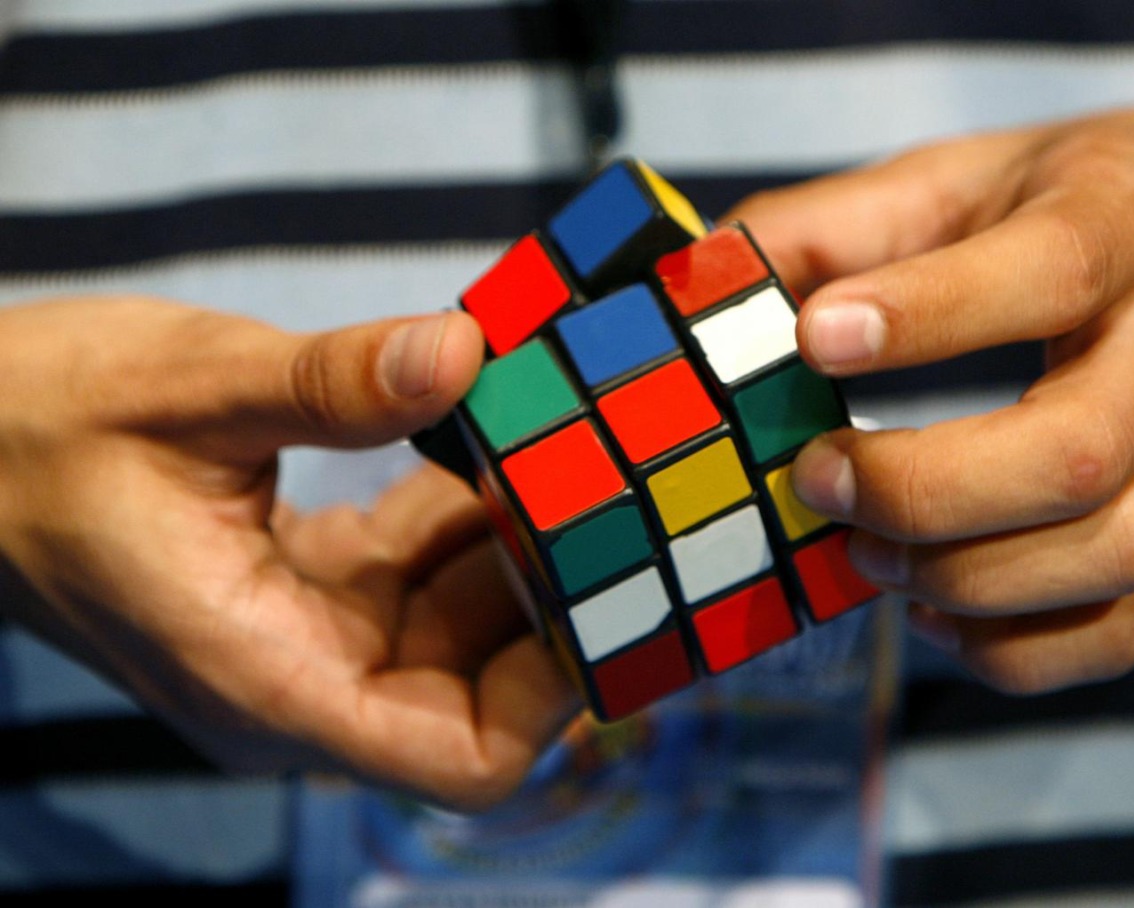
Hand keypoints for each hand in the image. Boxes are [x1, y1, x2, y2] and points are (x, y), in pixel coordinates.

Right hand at [0, 296, 579, 809]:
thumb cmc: (34, 422)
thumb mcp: (184, 388)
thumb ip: (329, 381)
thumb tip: (463, 350)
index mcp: (267, 680)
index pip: (461, 758)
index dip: (553, 691)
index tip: (606, 578)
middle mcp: (297, 685)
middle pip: (479, 692)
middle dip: (550, 597)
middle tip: (607, 482)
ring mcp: (301, 643)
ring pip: (456, 631)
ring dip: (513, 547)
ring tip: (565, 443)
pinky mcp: (302, 593)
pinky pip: (415, 578)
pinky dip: (462, 521)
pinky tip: (490, 440)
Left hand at [730, 105, 1133, 692]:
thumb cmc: (1098, 203)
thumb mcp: (979, 173)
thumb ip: (844, 222)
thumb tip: (714, 279)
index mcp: (1133, 223)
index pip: (1053, 272)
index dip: (929, 315)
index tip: (814, 338)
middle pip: (1076, 452)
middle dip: (923, 487)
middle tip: (819, 477)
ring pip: (1106, 556)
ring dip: (960, 578)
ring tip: (864, 551)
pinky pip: (1119, 630)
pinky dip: (1013, 648)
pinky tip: (933, 612)